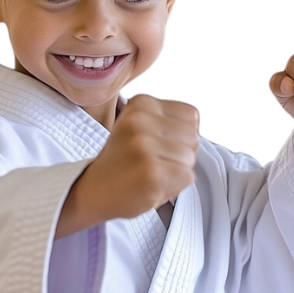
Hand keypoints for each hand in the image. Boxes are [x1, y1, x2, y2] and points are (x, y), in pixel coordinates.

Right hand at [56, 94, 200, 236]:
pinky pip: (187, 177)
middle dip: (179, 154)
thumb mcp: (141, 126)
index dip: (180, 136)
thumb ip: (168, 120)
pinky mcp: (151, 172)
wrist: (94, 189)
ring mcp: (144, 146)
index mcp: (141, 103)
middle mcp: (140, 120)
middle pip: (193, 138)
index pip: (191, 116)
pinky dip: (174, 187)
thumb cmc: (124, 160)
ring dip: (175, 171)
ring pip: (190, 159)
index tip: (156, 145)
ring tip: (150, 174)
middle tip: (151, 162)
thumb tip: (198, 131)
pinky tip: (150, 185)